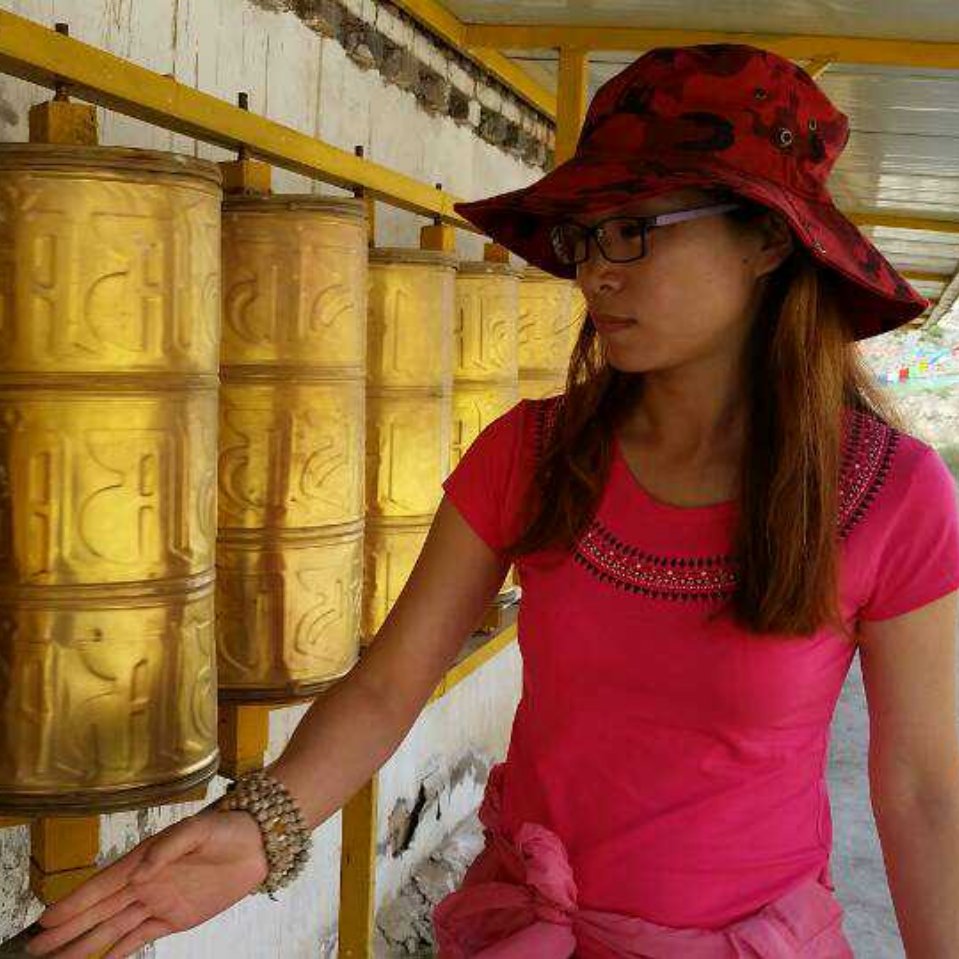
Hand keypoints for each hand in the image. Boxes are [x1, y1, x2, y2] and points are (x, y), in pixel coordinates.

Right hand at [25, 808, 267, 958]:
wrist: (259, 843)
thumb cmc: (228, 829)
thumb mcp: (199, 829)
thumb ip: (168, 848)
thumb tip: (139, 871)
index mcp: (145, 859)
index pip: (103, 885)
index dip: (75, 903)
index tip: (47, 919)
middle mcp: (144, 882)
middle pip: (99, 911)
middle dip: (68, 930)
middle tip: (36, 948)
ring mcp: (157, 902)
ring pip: (112, 929)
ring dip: (84, 946)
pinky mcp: (174, 918)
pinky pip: (139, 938)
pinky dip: (118, 953)